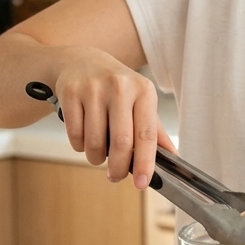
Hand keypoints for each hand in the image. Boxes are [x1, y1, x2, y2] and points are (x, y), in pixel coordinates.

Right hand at [52, 47, 175, 188]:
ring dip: (96, 157)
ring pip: (94, 142)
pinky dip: (80, 145)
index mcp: (143, 91)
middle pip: (120, 142)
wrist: (81, 61)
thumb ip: (155, 130)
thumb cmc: (115, 86)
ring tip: (98, 152)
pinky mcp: (70, 92)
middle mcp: (120, 87)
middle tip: (115, 176)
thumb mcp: (140, 100)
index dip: (144, 162)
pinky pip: (75, 135)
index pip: (147, 134)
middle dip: (117, 168)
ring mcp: (93, 88)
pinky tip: (84, 136)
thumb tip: (173, 158)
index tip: (142, 183)